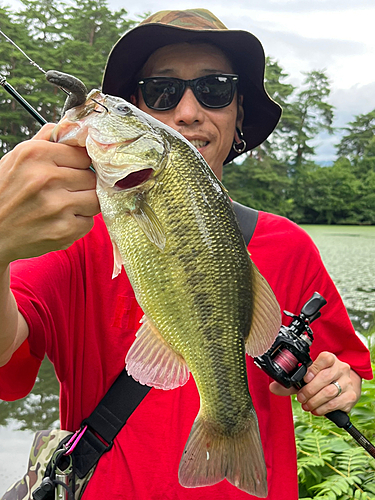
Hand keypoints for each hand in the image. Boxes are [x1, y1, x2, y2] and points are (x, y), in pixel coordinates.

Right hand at [0, 123, 99, 267]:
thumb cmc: (5, 193)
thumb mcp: (17, 158)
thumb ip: (46, 140)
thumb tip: (73, 126)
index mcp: (35, 154)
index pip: (83, 154)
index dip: (80, 164)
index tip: (72, 171)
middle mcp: (46, 178)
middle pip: (92, 177)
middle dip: (82, 185)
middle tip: (65, 192)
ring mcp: (56, 206)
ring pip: (96, 199)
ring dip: (84, 203)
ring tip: (64, 206)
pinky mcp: (64, 231)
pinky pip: (89, 222)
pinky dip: (78, 223)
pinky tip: (59, 221)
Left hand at [269, 351, 361, 415]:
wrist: (343, 387)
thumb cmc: (322, 380)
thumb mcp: (308, 378)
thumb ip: (291, 382)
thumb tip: (273, 387)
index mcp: (330, 359)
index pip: (325, 358)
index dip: (313, 369)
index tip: (304, 379)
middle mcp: (341, 368)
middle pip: (325, 378)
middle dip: (309, 390)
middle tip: (301, 398)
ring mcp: (347, 382)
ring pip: (329, 392)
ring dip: (314, 401)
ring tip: (306, 405)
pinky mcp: (351, 396)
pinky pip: (336, 403)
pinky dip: (323, 409)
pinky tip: (316, 409)